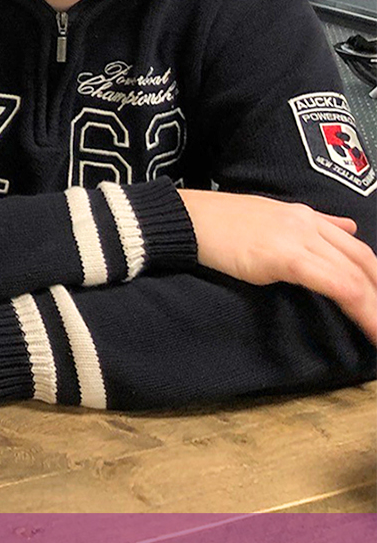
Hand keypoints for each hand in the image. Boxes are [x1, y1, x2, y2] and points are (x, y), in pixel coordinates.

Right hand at [180, 189, 376, 342]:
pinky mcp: (285, 256)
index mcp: (305, 217)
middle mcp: (309, 224)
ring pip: (355, 275)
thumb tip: (345, 229)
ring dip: (375, 307)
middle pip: (364, 262)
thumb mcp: (269, 216)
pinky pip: (333, 282)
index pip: (356, 249)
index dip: (376, 278)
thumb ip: (309, 225)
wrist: (184, 218)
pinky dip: (357, 305)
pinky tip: (368, 325)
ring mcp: (298, 238)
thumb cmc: (215, 223)